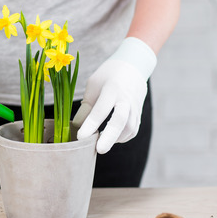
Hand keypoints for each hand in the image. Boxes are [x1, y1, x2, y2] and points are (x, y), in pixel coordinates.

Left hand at [73, 37, 156, 153]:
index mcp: (112, 89)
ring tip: (100, 143)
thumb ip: (87, 105)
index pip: (101, 109)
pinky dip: (121, 137)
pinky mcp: (139, 115)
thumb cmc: (108, 76)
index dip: (91, 124)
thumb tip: (77, 126)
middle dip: (109, 137)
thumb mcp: (93, 85)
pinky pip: (132, 131)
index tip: (81, 137)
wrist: (133, 67)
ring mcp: (135, 108)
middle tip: (99, 150)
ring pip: (129, 128)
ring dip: (114, 139)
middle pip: (120, 120)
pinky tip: (111, 139)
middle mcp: (126, 99)